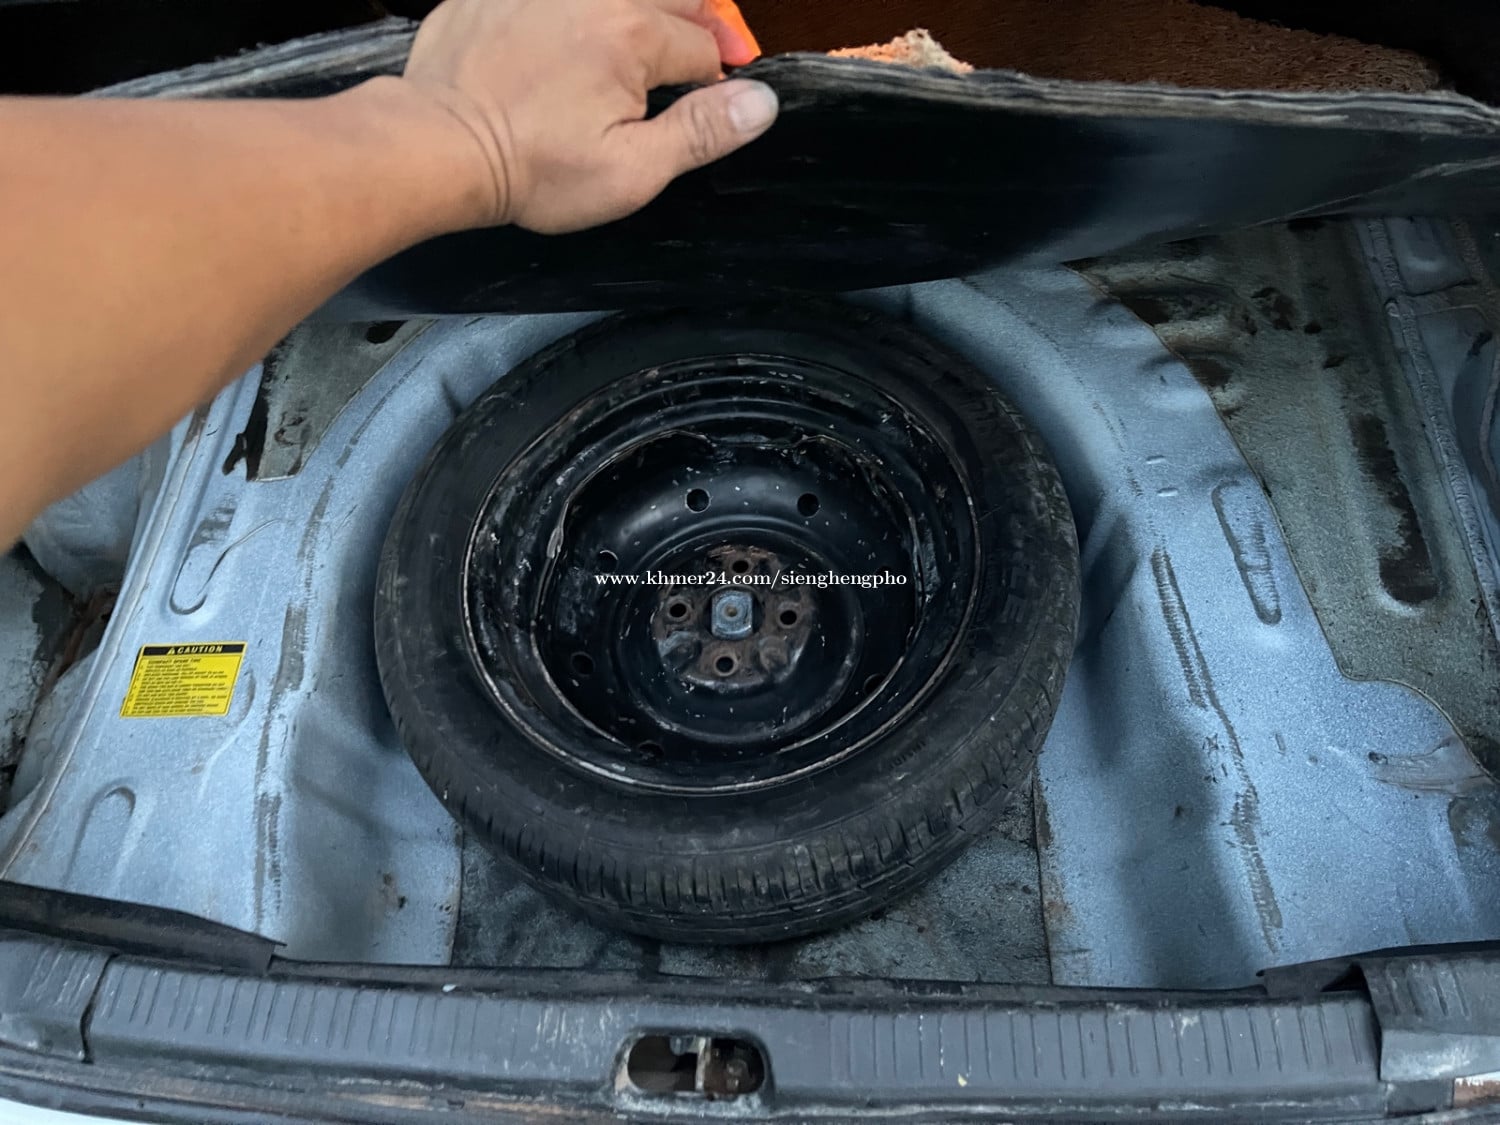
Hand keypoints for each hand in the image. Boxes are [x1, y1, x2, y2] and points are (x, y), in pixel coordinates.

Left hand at [401, 0, 778, 233]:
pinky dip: (575, 16)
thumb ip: (701, 132)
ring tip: (640, 50)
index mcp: (635, 33)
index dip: (714, 79)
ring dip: (640, 15)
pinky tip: (568, 47)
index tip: (709, 104)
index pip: (703, 47)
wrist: (440, 147)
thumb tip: (761, 102)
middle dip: (691, 28)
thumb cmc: (534, 168)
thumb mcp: (632, 170)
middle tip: (697, 61)